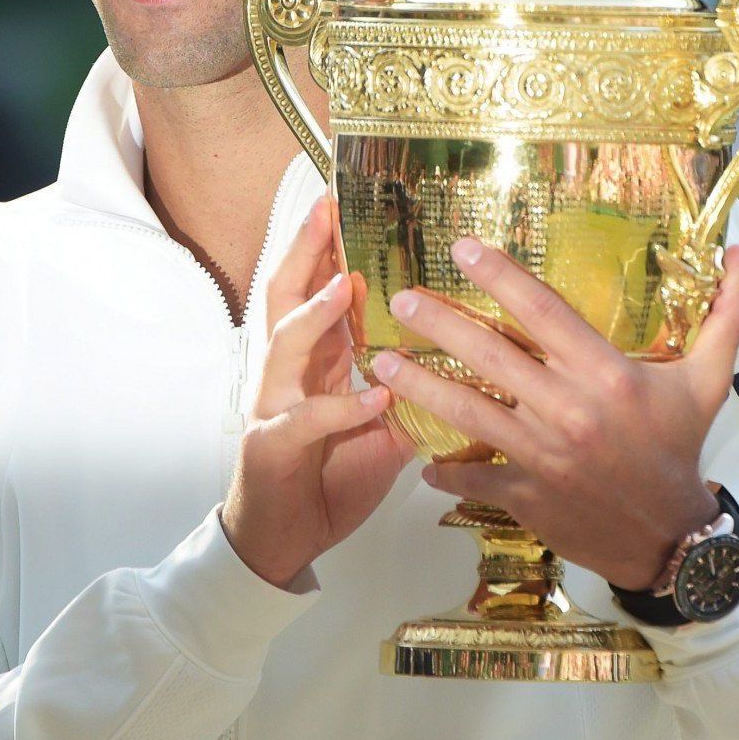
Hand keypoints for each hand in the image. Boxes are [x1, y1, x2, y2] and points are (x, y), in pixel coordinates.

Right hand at [222, 196, 416, 588]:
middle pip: (284, 294)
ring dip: (315, 314)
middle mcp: (285, 370)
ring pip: (284, 345)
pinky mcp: (271, 445)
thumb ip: (411, 390)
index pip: (314, 286)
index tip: (343, 202)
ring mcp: (272, 404)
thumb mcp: (380, 425)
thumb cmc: (328, 474)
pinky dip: (340, 406)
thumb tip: (468, 366)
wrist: (281, 537)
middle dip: (303, 249)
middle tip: (325, 207)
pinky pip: (305, 419)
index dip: (325, 244)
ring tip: (342, 287)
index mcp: (311, 358)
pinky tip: (374, 395)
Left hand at [371, 237, 738, 589]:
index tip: (464, 247)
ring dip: (420, 386)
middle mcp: (571, 411)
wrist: (670, 539)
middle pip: (493, 356)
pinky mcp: (528, 497)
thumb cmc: (682, 450)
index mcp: (609, 375)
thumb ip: (725, 316)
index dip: (501, 277)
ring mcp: (545, 457)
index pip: (545, 313)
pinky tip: (417, 455)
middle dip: (441, 324)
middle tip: (401, 298)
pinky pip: (473, 478)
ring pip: (469, 413)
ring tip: (381, 361)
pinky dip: (442, 469)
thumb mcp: (710, 382)